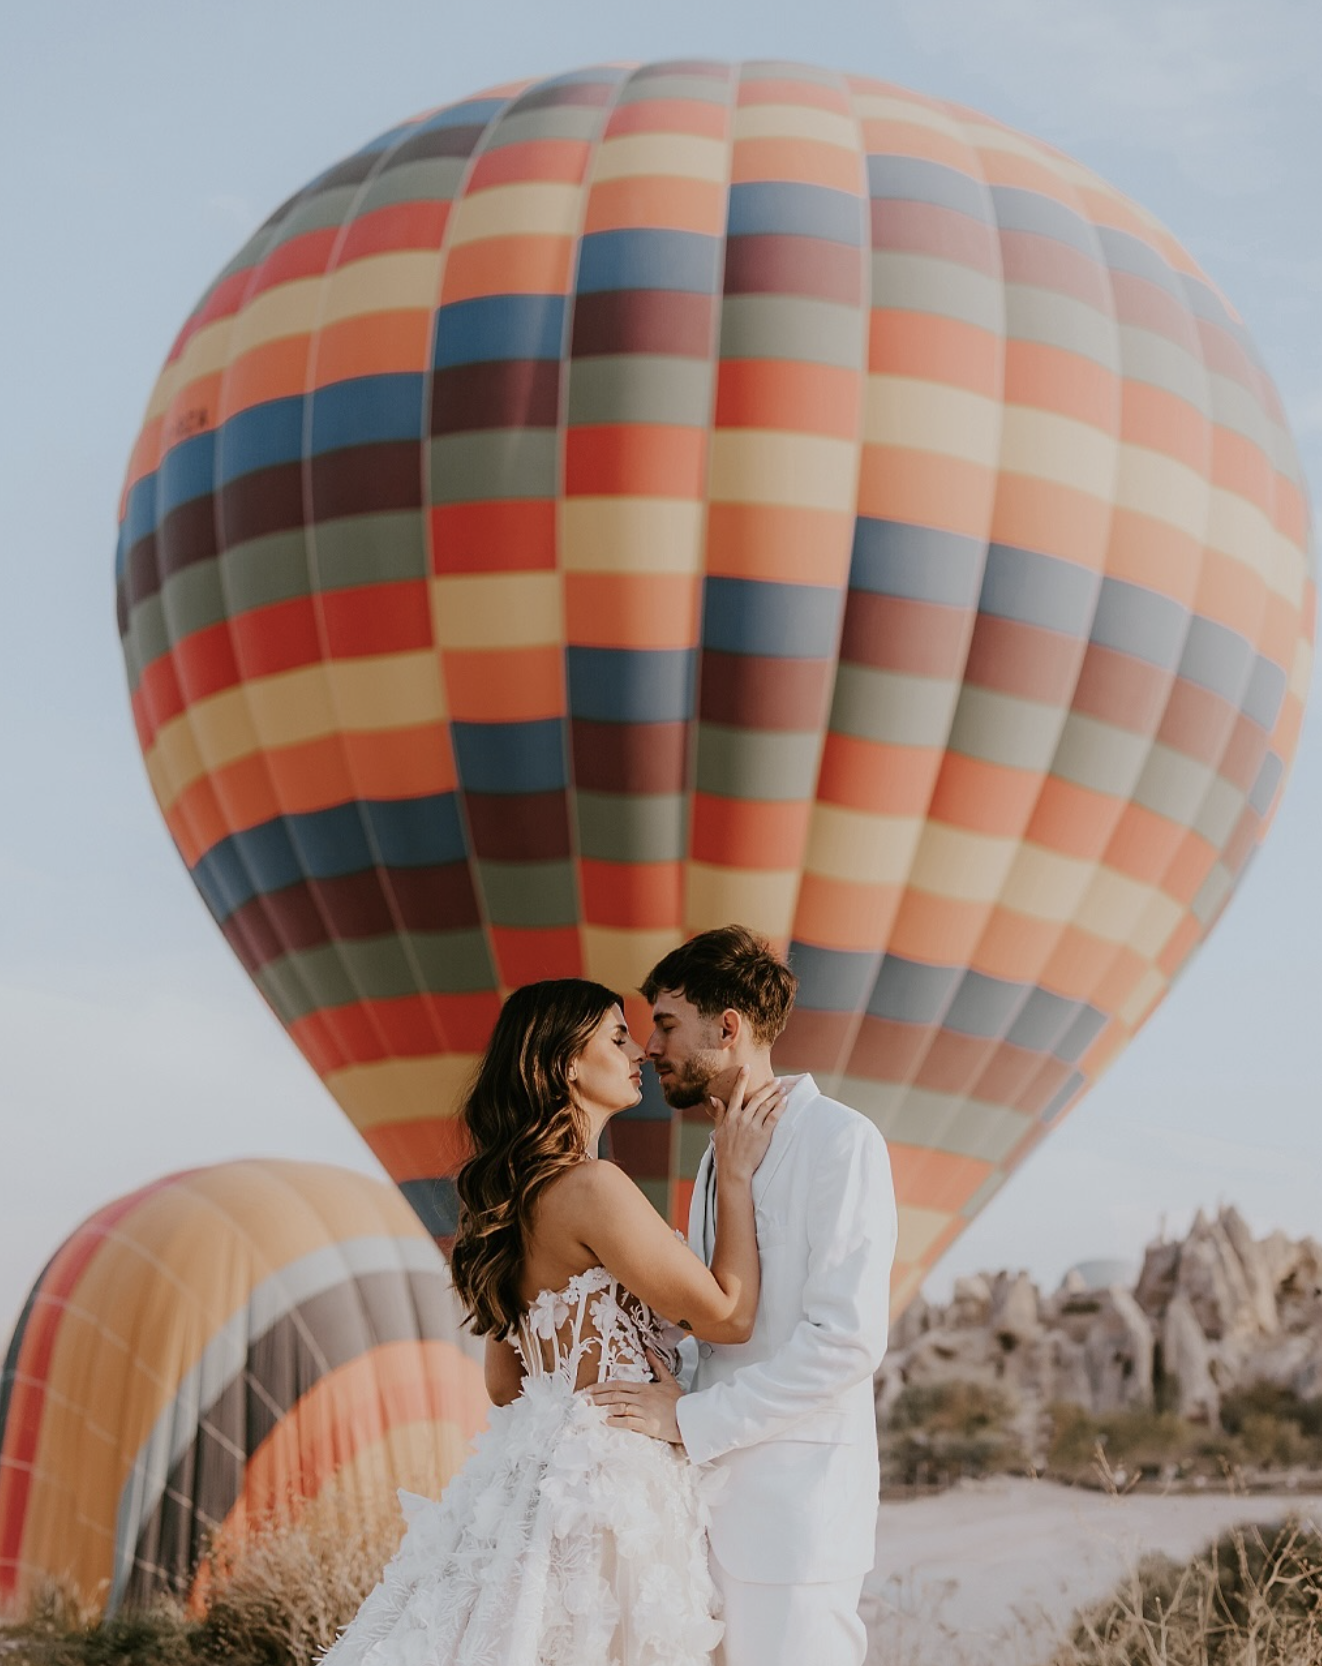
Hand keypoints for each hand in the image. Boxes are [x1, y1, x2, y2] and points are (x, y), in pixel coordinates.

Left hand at [584, 1348, 684, 1445]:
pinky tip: (607, 1421)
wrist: (690, 1417)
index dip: (602, 1386)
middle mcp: (642, 1398)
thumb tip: (648, 1351)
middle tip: (584, 1399)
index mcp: (644, 1387)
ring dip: (604, 1407)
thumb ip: (657, 1365)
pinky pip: (628, 1421)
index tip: (590, 1389)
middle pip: (615, 1395)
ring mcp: (644, 1411)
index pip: (619, 1385)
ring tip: (592, 1409)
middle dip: (598, 1396)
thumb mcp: (668, 1379)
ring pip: (619, 1406)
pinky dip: (616, 1421)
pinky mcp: (647, 1425)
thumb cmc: (679, 1401)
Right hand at [711, 1066, 784, 1184]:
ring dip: (776, 1096)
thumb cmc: (725, 1152)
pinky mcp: (763, 1135)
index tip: (747, 1067)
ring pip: (766, 1106)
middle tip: (777, 1080)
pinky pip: (773, 1118)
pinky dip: (779, 1108)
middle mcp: (741, 1119)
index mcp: (730, 1117)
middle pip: (756, 1098)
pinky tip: (785, 1102)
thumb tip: (713, 1098)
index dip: (742, 1079)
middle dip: (768, 1087)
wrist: (733, 1170)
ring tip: (783, 1089)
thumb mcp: (718, 1131)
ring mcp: (752, 1127)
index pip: (736, 1093)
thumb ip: (718, 1113)